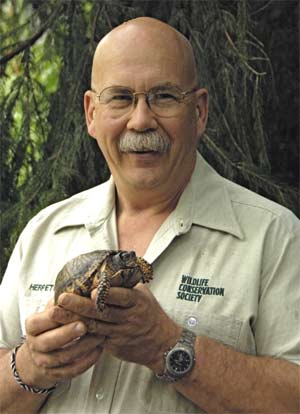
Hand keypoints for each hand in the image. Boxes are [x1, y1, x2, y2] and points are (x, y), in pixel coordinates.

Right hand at [19, 300, 103, 387]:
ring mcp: (44, 361)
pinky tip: (98, 351)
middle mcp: (35, 344)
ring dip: (84, 346)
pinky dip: (86, 361)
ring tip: (100, 336)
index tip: (74, 308)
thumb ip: (63, 300)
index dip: (59, 315)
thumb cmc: (50, 326)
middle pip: (50, 341)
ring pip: (63, 357)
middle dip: (69, 333)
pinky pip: (72, 370)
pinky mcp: (55, 374)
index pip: (43, 320)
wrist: (39, 354)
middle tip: (86, 325)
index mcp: (33, 326)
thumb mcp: (52, 310)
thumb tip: (82, 285)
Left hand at [57, 285, 181, 372]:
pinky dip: (80, 334)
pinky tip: (64, 328)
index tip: (91, 288)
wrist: (161, 343)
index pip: (122, 296)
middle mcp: (129, 318)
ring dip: (73, 320)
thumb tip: (106, 266)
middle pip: (102, 312)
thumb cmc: (149, 313)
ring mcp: (121, 333)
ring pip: (95, 327)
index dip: (107, 293)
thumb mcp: (143, 294)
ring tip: (55, 313)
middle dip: (80, 305)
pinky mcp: (114, 346)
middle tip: (62, 298)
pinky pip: (95, 340)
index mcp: (137, 302)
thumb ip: (125, 283)